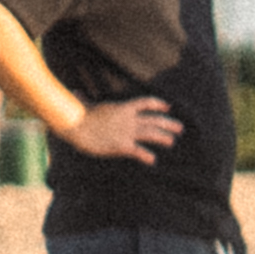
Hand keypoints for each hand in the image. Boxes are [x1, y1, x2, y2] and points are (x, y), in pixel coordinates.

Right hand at [63, 97, 181, 163]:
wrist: (74, 125)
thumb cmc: (76, 115)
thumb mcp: (85, 104)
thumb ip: (84, 100)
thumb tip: (75, 93)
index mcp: (122, 108)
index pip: (145, 103)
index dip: (158, 104)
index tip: (168, 106)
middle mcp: (128, 119)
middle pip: (154, 120)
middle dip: (168, 123)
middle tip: (180, 128)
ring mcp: (126, 132)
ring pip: (151, 134)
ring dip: (163, 137)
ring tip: (172, 142)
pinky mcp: (121, 145)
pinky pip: (138, 151)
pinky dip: (147, 156)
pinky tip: (152, 160)